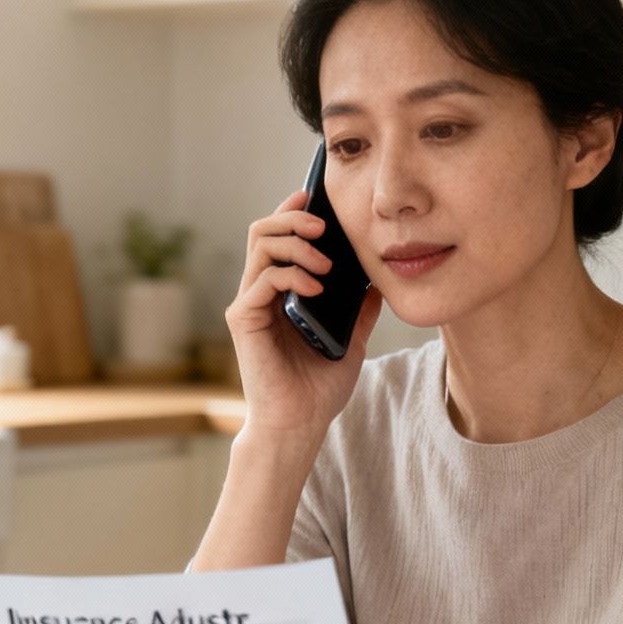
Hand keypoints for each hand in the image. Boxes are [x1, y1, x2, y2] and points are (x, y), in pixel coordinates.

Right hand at [226, 189, 383, 442]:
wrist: (301, 425)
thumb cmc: (319, 388)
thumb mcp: (352, 339)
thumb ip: (360, 309)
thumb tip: (379, 279)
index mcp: (281, 293)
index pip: (280, 238)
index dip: (295, 212)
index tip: (318, 198)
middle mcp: (259, 293)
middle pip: (264, 230)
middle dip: (294, 218)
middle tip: (324, 225)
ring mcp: (249, 304)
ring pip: (261, 246)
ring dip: (296, 243)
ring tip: (325, 261)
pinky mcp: (244, 320)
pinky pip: (262, 279)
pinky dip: (290, 274)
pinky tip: (316, 288)